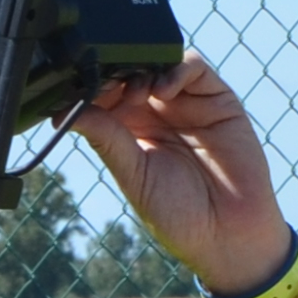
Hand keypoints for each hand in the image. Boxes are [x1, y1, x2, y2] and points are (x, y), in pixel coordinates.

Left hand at [75, 54, 295, 293]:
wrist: (230, 234)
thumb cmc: (180, 215)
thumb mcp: (135, 175)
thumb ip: (107, 139)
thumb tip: (67, 113)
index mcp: (132, 131)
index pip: (106, 95)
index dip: (92, 88)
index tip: (76, 93)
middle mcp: (159, 113)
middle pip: (131, 72)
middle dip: (115, 73)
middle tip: (104, 85)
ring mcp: (188, 104)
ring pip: (160, 63)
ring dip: (142, 69)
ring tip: (135, 94)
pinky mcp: (218, 99)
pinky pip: (194, 68)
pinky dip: (176, 69)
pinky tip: (161, 91)